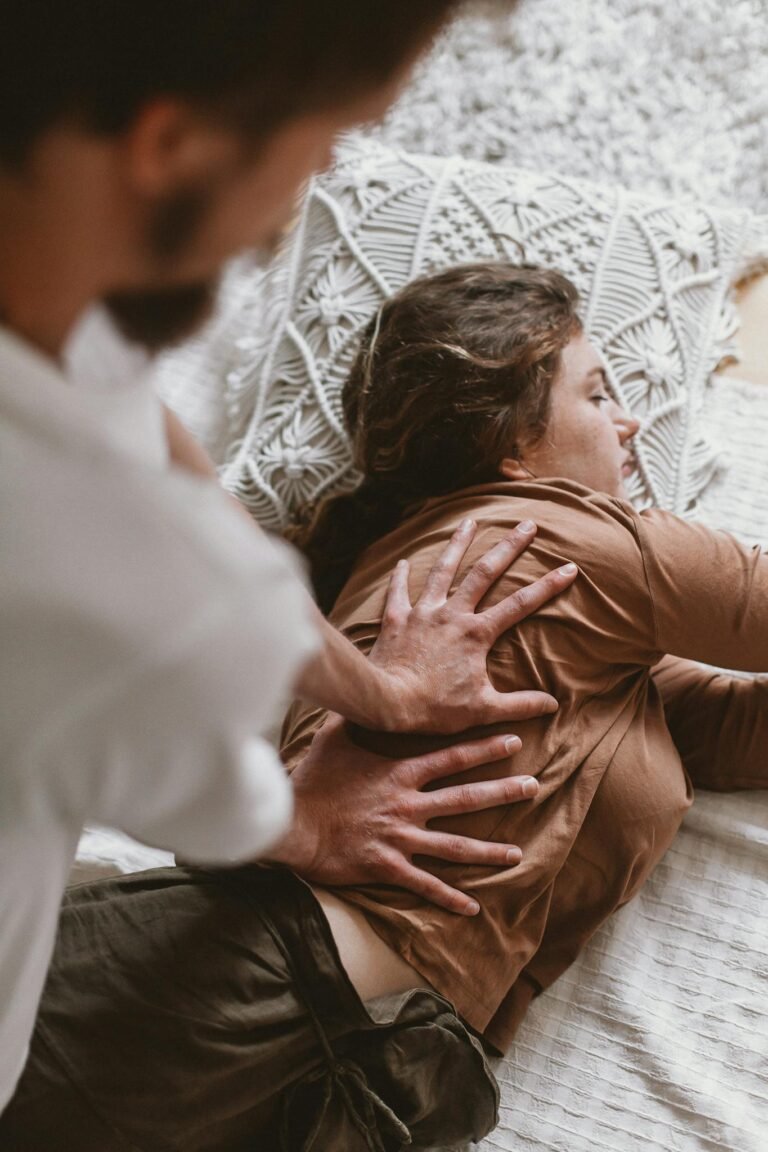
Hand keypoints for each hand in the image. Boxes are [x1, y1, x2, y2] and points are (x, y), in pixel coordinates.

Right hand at [268, 713, 538, 915]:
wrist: (294, 822)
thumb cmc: (313, 779)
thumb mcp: (335, 738)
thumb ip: (357, 717)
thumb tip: (364, 692)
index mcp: (400, 772)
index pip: (452, 757)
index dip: (485, 748)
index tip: (514, 741)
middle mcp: (408, 804)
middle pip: (466, 798)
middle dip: (503, 792)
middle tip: (534, 787)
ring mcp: (400, 837)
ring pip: (455, 845)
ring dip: (489, 851)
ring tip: (518, 854)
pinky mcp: (387, 866)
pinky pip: (424, 884)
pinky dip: (449, 898)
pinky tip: (473, 908)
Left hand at [368, 518, 576, 732]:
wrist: (388, 703)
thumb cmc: (435, 708)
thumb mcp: (484, 711)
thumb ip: (520, 705)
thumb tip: (552, 705)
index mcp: (476, 634)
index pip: (520, 605)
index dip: (547, 586)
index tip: (569, 568)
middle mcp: (452, 614)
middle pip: (484, 573)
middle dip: (509, 547)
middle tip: (527, 524)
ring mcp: (423, 613)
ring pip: (443, 570)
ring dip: (458, 544)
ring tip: (470, 521)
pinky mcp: (396, 619)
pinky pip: (399, 591)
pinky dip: (401, 576)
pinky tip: (404, 561)